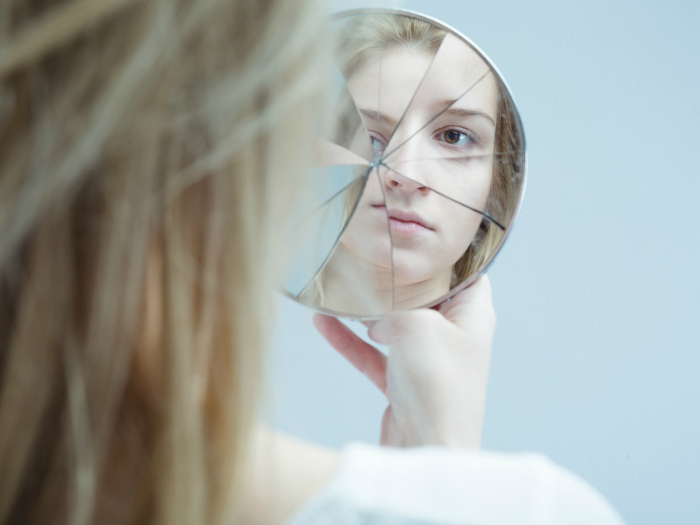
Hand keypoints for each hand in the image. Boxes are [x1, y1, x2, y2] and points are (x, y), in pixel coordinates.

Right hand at [313, 275, 495, 448]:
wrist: (428, 449)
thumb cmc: (437, 385)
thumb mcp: (416, 324)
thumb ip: (395, 308)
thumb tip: (377, 318)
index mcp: (473, 316)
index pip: (468, 274)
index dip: (446, 258)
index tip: (417, 244)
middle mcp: (454, 336)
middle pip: (425, 298)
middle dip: (398, 283)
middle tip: (372, 261)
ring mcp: (428, 361)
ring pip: (395, 327)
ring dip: (367, 312)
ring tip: (339, 290)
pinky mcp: (404, 383)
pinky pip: (374, 354)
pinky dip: (351, 341)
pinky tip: (323, 324)